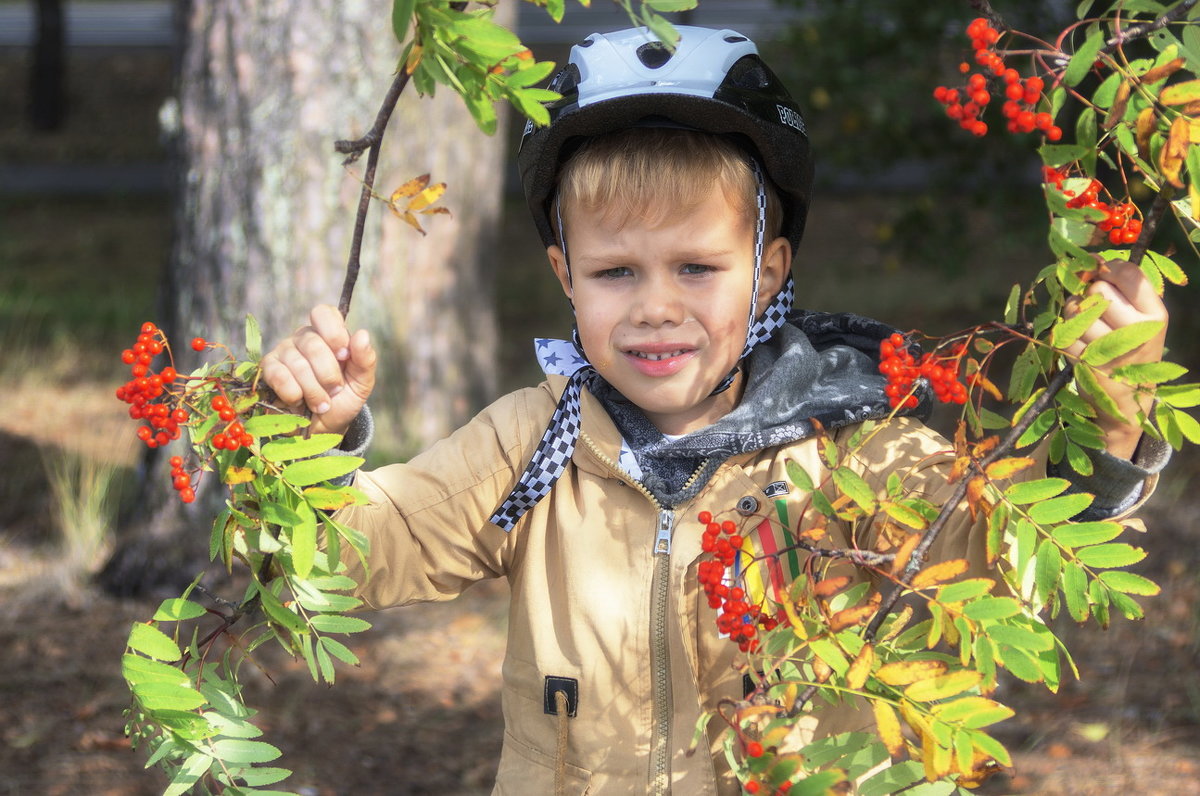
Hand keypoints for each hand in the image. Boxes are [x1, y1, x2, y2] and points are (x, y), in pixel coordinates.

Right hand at [260, 304, 376, 435]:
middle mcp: (303, 338)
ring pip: (297, 364)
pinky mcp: (268, 370)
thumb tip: (362, 334)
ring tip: (321, 403)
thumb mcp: (361, 383)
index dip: (334, 333)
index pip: (324, 313)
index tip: (344, 356)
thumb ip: (365, 360)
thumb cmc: (342, 400)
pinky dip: (295, 395)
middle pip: (313, 344)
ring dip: (314, 390)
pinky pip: (280, 377)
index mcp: (327, 334)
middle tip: (335, 391)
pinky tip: (299, 402)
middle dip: (328, 374)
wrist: (323, 428)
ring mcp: (283, 352)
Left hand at [1064, 259, 1168, 459]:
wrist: (1125, 398)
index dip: (1108, 268)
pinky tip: (1077, 345)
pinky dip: (1063, 335)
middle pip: (1097, 290)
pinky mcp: (1087, 363)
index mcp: (1156, 315)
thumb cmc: (1129, 349)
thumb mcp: (1139, 318)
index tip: (1100, 274)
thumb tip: (1089, 261)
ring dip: (1072, 314)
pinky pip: (1062, 333)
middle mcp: (1138, 331)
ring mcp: (1112, 349)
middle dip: (1087, 295)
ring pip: (1075, 309)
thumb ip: (1121, 289)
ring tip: (1084, 328)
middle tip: (1093, 310)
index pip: (1130, 274)